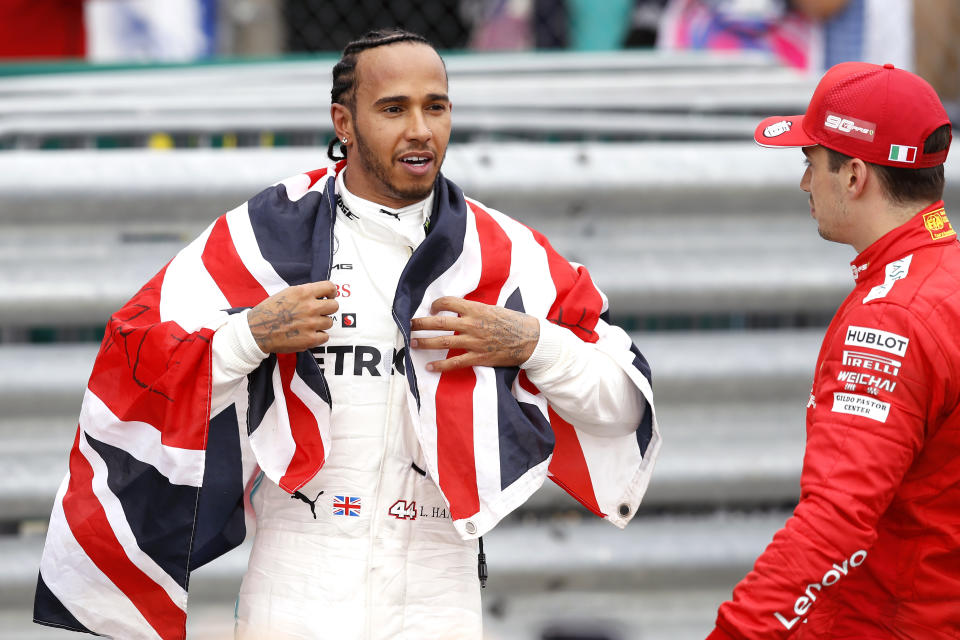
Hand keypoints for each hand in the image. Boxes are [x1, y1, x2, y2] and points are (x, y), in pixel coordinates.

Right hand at [247, 281, 338, 352]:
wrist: (256, 330)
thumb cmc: (269, 311)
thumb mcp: (286, 293)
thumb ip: (305, 293)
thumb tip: (321, 295)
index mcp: (303, 292)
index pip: (330, 287)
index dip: (332, 292)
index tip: (329, 296)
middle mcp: (309, 307)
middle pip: (334, 306)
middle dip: (328, 309)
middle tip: (320, 312)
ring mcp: (311, 324)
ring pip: (330, 322)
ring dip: (322, 323)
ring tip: (309, 324)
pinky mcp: (310, 339)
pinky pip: (325, 337)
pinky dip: (319, 336)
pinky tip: (309, 334)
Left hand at [409, 297, 539, 371]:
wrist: (530, 340)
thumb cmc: (514, 322)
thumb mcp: (493, 309)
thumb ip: (475, 310)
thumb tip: (459, 310)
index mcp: (476, 309)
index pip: (448, 303)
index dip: (436, 304)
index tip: (431, 308)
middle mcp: (472, 324)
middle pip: (439, 322)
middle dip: (421, 323)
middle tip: (410, 324)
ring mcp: (474, 342)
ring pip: (443, 342)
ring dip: (425, 342)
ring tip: (413, 343)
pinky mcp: (478, 358)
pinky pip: (454, 362)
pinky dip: (440, 365)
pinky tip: (429, 367)